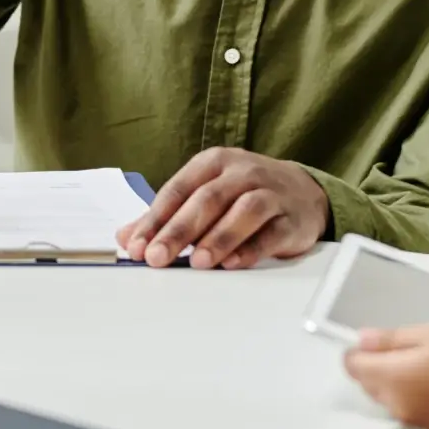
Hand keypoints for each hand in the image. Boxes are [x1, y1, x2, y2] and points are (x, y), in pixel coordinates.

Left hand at [117, 146, 328, 269]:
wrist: (302, 192)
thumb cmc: (243, 193)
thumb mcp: (204, 193)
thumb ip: (166, 216)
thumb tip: (126, 237)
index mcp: (212, 163)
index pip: (177, 190)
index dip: (154, 219)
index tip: (136, 246)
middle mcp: (241, 172)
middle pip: (206, 199)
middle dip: (178, 230)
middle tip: (157, 257)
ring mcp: (270, 193)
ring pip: (243, 212)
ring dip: (218, 238)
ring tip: (196, 262)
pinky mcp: (292, 219)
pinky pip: (272, 233)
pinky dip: (251, 249)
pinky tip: (232, 265)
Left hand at [343, 323, 428, 428]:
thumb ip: (390, 339)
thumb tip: (361, 340)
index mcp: (390, 378)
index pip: (352, 365)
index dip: (359, 350)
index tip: (378, 341)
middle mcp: (393, 404)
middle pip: (366, 382)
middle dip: (374, 366)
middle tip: (405, 350)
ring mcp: (411, 420)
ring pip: (384, 397)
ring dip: (391, 382)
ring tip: (422, 366)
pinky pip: (404, 408)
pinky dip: (408, 396)